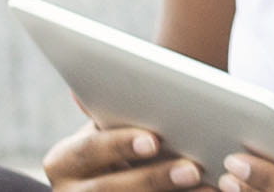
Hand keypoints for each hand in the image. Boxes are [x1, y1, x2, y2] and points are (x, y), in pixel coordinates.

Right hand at [44, 123, 201, 191]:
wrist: (128, 178)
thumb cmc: (126, 144)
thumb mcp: (114, 129)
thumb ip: (109, 112)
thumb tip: (82, 91)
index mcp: (65, 160)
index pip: (90, 149)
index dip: (121, 145)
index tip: (155, 140)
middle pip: (108, 189)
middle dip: (153, 179)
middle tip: (193, 169)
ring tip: (208, 188)